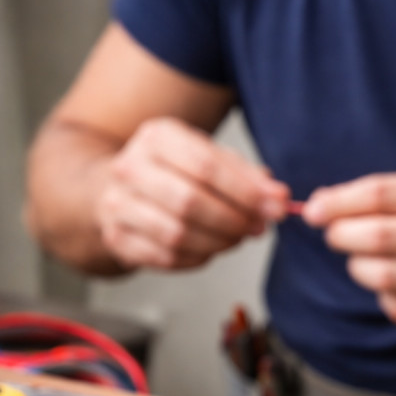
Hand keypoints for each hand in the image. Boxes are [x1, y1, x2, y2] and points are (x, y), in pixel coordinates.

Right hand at [96, 117, 289, 270]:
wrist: (118, 189)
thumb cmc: (173, 172)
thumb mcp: (208, 158)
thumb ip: (245, 176)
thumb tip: (277, 198)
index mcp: (157, 137)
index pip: (207, 166)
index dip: (246, 192)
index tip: (275, 208)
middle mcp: (131, 167)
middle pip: (190, 201)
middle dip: (233, 220)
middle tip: (257, 228)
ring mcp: (119, 205)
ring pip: (177, 234)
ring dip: (217, 242)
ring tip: (235, 239)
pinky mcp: (118, 238)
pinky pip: (166, 258)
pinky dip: (197, 258)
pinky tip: (209, 249)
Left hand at [302, 172, 395, 333]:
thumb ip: (395, 194)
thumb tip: (328, 203)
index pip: (383, 194)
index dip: (340, 203)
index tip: (315, 210)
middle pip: (380, 237)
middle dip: (342, 235)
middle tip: (334, 235)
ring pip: (385, 277)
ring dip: (359, 268)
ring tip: (360, 260)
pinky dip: (383, 295)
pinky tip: (389, 284)